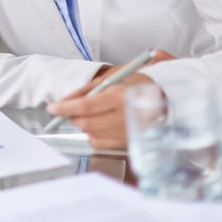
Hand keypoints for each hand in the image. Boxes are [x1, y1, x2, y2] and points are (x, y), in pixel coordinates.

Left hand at [46, 49, 175, 148]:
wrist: (170, 95)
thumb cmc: (140, 82)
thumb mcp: (112, 77)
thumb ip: (86, 90)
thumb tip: (64, 100)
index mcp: (120, 96)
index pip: (85, 106)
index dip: (65, 108)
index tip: (52, 108)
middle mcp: (125, 116)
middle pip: (87, 124)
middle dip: (72, 117)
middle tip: (68, 109)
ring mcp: (129, 131)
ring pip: (93, 136)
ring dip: (83, 126)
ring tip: (87, 114)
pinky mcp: (131, 142)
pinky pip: (104, 144)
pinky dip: (94, 135)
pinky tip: (98, 124)